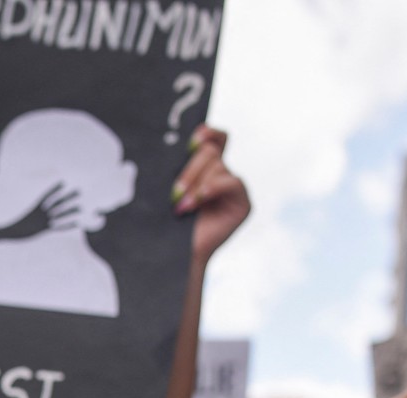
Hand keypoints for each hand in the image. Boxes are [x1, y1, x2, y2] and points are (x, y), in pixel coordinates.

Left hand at [173, 126, 248, 266]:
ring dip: (195, 183)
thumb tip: (183, 140)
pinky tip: (195, 203)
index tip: (191, 139)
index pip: (215, 138)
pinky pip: (231, 182)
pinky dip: (211, 189)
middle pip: (211, 151)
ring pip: (217, 165)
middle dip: (190, 168)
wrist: (171, 256)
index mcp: (203, 169)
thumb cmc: (164, 224)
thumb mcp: (168, 188)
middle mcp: (221, 176)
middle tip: (174, 192)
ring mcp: (234, 189)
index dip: (207, 132)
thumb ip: (178, 165)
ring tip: (180, 206)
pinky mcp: (243, 204)